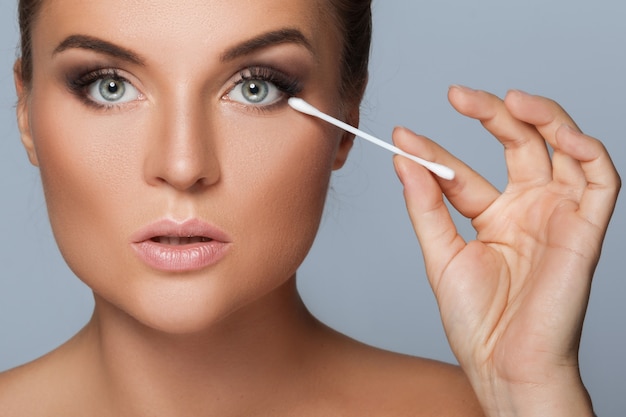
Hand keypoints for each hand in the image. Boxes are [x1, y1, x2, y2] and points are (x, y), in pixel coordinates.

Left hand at [393, 86, 619, 415]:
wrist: (504, 364)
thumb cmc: (476, 321)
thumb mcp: (441, 255)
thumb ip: (426, 206)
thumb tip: (405, 160)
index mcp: (493, 217)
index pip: (462, 172)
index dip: (434, 151)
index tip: (403, 136)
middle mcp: (527, 210)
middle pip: (517, 145)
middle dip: (491, 114)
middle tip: (457, 95)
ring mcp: (557, 216)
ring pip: (563, 149)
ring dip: (544, 117)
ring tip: (510, 99)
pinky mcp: (586, 229)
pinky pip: (601, 180)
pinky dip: (587, 150)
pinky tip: (558, 133)